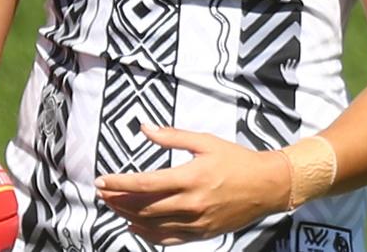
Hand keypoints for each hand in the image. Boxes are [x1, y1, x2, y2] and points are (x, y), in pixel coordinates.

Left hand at [95, 124, 289, 245]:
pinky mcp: (201, 234)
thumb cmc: (235, 159)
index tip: (101, 180)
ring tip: (113, 207)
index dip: (119, 183)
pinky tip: (135, 226)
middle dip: (118, 200)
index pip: (145, 183)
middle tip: (102, 194)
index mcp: (190, 177)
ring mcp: (196, 222)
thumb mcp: (204, 141)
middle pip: (144, 206)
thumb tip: (145, 128)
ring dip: (128, 216)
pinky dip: (148, 235)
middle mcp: (190, 203)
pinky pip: (168, 239)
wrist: (265, 186)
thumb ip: (172, 135)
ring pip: (153, 225)